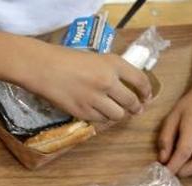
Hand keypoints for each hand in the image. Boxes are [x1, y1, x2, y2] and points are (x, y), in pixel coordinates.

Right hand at [24, 43, 152, 122]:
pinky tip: (100, 115)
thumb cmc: (66, 59)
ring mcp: (95, 99)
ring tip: (116, 113)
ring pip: (117, 115)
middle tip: (136, 110)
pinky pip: (100, 120)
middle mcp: (108, 82)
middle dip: (136, 108)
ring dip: (119, 115)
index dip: (147, 91)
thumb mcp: (95, 58)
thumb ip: (111, 70)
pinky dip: (103, 119)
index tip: (147, 97)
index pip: (140, 80)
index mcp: (113, 64)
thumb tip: (123, 86)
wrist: (43, 68)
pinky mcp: (82, 112)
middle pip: (131, 102)